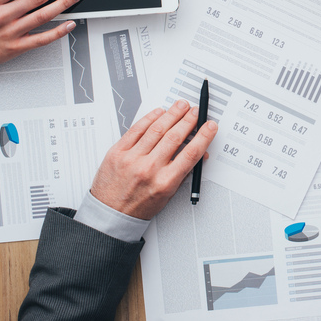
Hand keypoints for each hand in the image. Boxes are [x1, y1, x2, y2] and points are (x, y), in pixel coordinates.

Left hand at [89, 101, 217, 219]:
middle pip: (175, 137)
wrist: (110, 214)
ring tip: (181, 106)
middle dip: (189, 120)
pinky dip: (150, 118)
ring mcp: (132, 159)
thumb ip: (183, 172)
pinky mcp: (117, 152)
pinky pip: (136, 129)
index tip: (210, 126)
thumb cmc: (139, 207)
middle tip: (196, 112)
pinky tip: (159, 112)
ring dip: (172, 114)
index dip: (203, 136)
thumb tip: (198, 153)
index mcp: (164, 182)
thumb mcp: (168, 195)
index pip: (190, 153)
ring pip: (157, 129)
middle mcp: (148, 169)